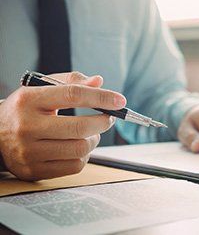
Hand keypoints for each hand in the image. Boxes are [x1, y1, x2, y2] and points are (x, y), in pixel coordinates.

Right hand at [0, 71, 125, 180]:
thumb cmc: (25, 108)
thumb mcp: (42, 88)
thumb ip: (71, 82)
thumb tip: (98, 82)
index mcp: (29, 100)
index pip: (72, 95)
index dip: (101, 97)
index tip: (120, 100)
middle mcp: (27, 127)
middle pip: (80, 127)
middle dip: (103, 121)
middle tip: (109, 117)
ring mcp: (28, 152)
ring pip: (80, 149)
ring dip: (94, 139)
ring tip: (91, 133)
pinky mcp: (33, 170)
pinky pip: (74, 166)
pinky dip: (84, 155)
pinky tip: (78, 146)